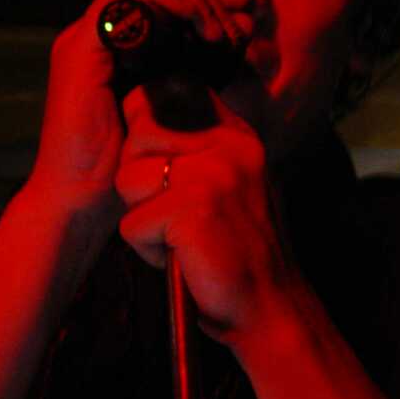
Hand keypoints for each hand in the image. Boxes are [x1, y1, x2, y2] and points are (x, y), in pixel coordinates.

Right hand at [26, 0, 234, 228]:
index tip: (233, 35)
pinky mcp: (80, 50)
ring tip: (215, 32)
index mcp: (118, 45)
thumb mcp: (179, 103)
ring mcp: (85, 39)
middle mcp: (99, 35)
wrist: (82, 200)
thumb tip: (241, 29)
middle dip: (200, 0)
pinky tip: (194, 26)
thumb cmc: (129, 163)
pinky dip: (163, 2)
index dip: (202, 5)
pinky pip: (120, 0)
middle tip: (227, 34)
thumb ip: (202, 64)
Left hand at [113, 85, 295, 341]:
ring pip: (128, 179)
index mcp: (235, 134)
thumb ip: (198, 146)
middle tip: (176, 213)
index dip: (147, 126)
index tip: (163, 166)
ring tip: (180, 235)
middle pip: (138, 137)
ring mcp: (211, 173)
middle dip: (142, 180)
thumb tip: (140, 109)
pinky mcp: (191, 208)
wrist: (271, 304)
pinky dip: (148, 250)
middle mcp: (227, 144)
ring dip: (144, 217)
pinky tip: (182, 256)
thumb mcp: (232, 179)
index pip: (168, 94)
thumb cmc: (239, 247)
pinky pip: (132, 223)